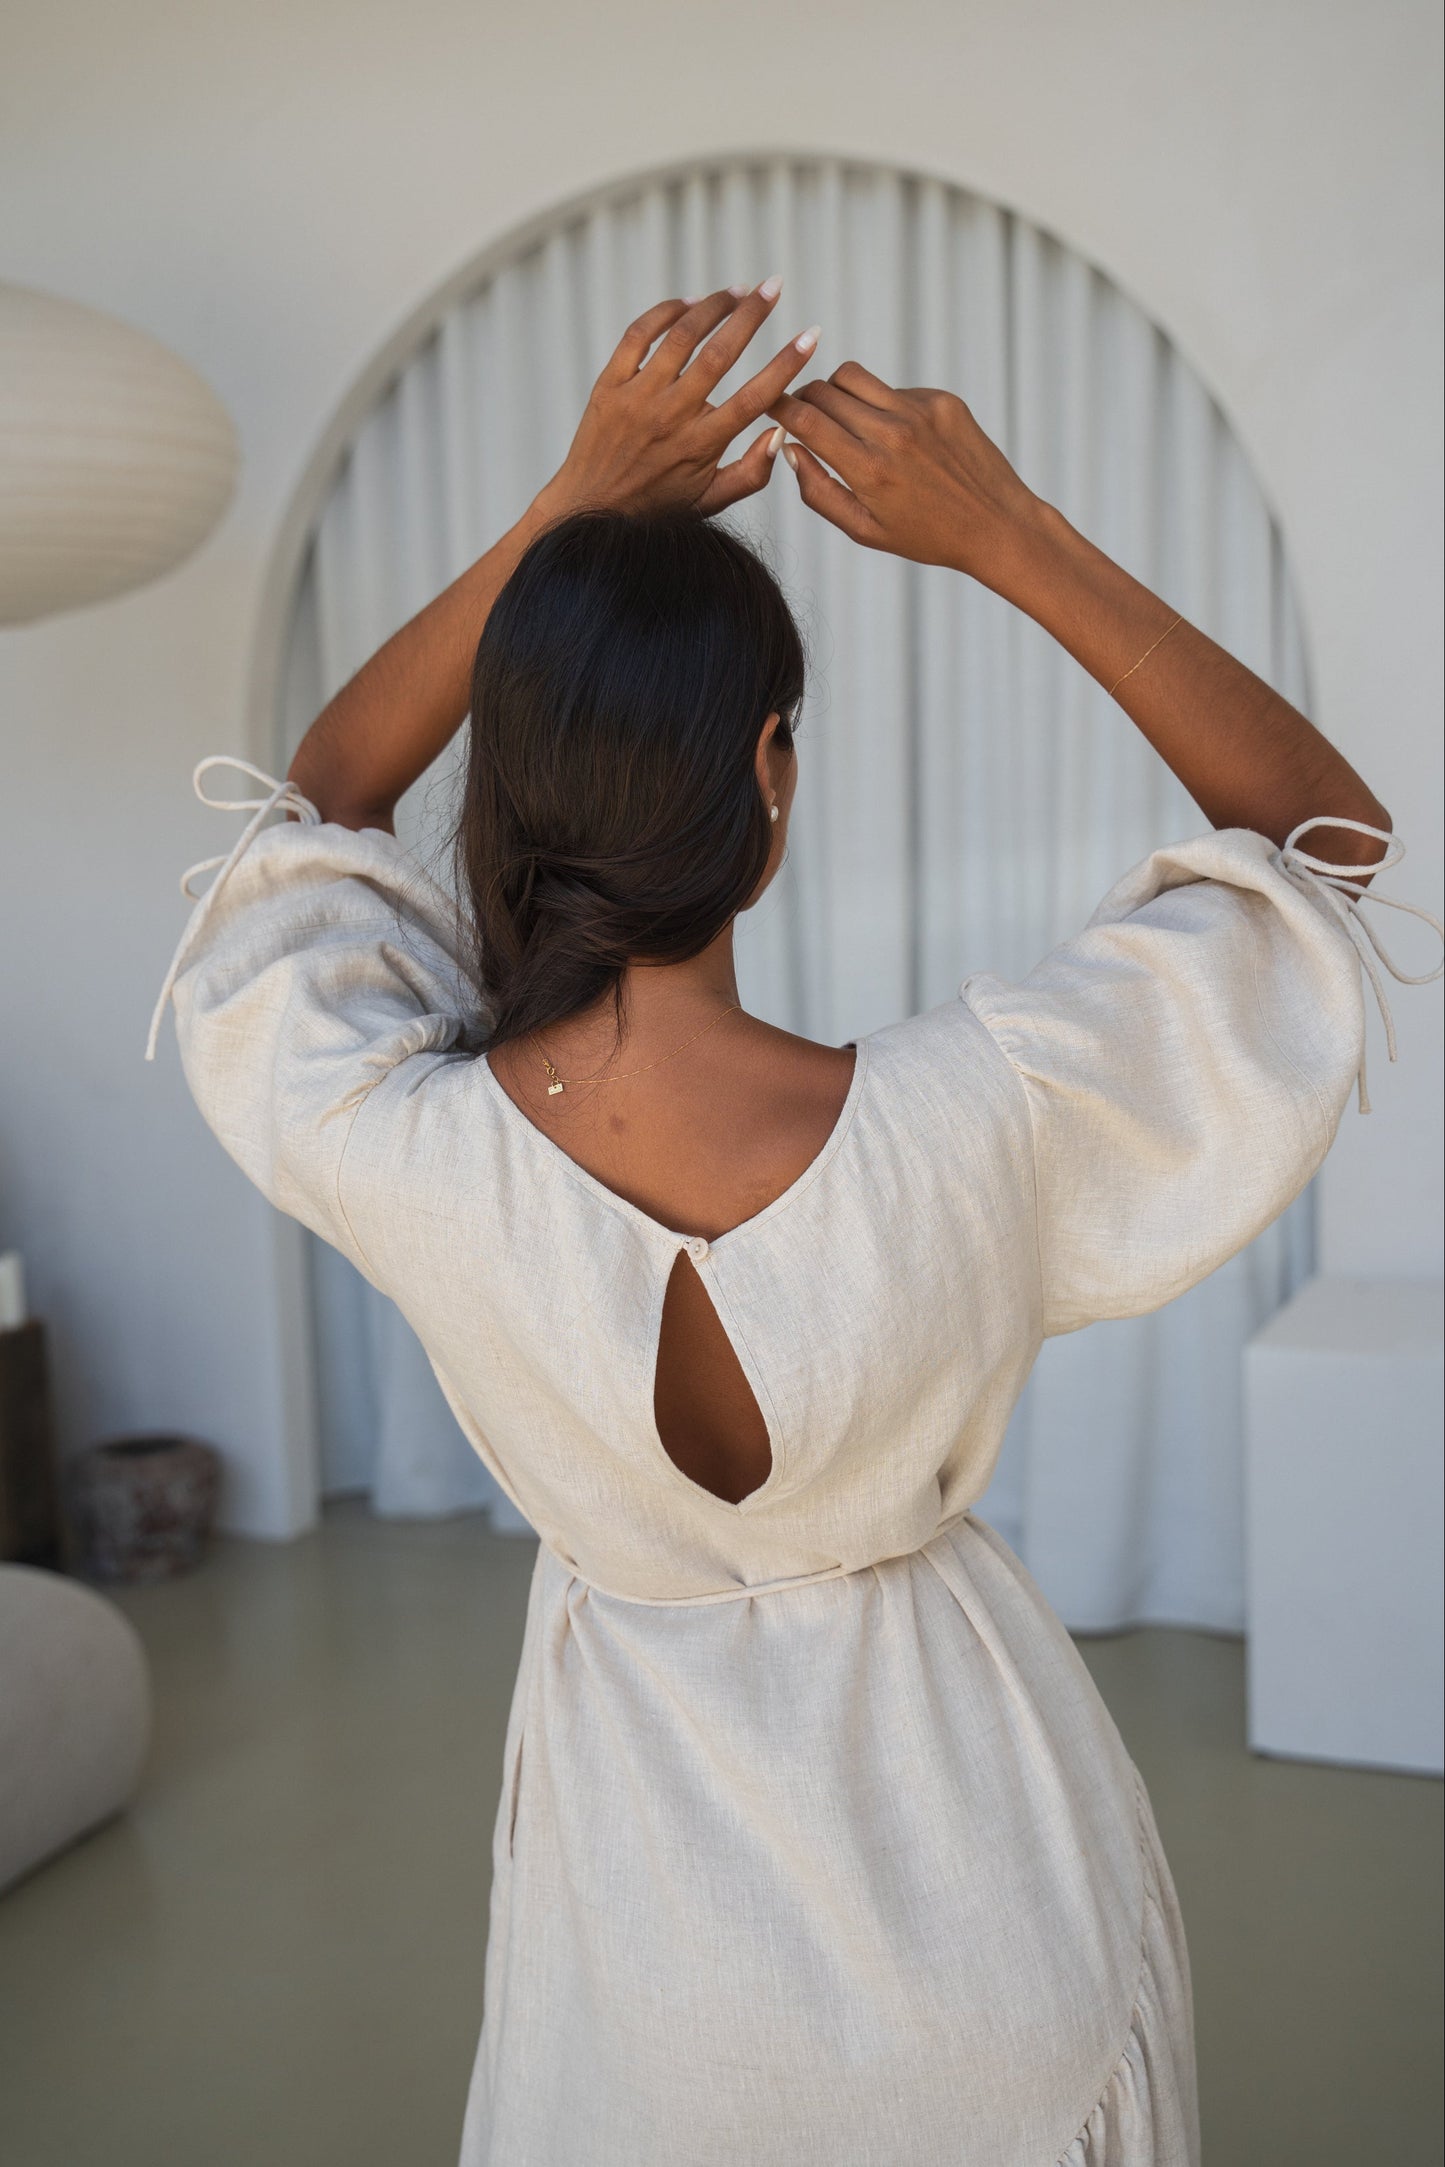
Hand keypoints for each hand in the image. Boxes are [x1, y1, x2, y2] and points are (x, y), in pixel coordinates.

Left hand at [536, 284, 821, 521]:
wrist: (590, 510)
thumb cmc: (658, 506)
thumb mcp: (710, 501)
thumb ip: (752, 474)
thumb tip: (780, 434)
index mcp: (701, 445)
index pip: (754, 398)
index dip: (787, 365)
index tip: (811, 336)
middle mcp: (670, 417)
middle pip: (720, 354)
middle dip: (752, 315)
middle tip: (774, 287)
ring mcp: (637, 398)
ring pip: (681, 336)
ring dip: (714, 306)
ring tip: (737, 291)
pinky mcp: (610, 385)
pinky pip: (639, 335)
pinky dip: (665, 312)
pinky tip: (689, 305)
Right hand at [767, 365, 1044, 586]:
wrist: (996, 525)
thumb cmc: (926, 536)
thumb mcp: (864, 530)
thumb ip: (818, 491)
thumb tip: (789, 449)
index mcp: (868, 471)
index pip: (805, 419)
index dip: (778, 406)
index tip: (767, 403)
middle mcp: (892, 434)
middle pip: (824, 391)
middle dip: (803, 399)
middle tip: (801, 415)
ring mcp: (920, 412)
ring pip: (853, 377)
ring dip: (836, 392)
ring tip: (843, 418)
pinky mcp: (942, 401)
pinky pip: (893, 389)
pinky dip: (882, 405)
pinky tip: (898, 436)